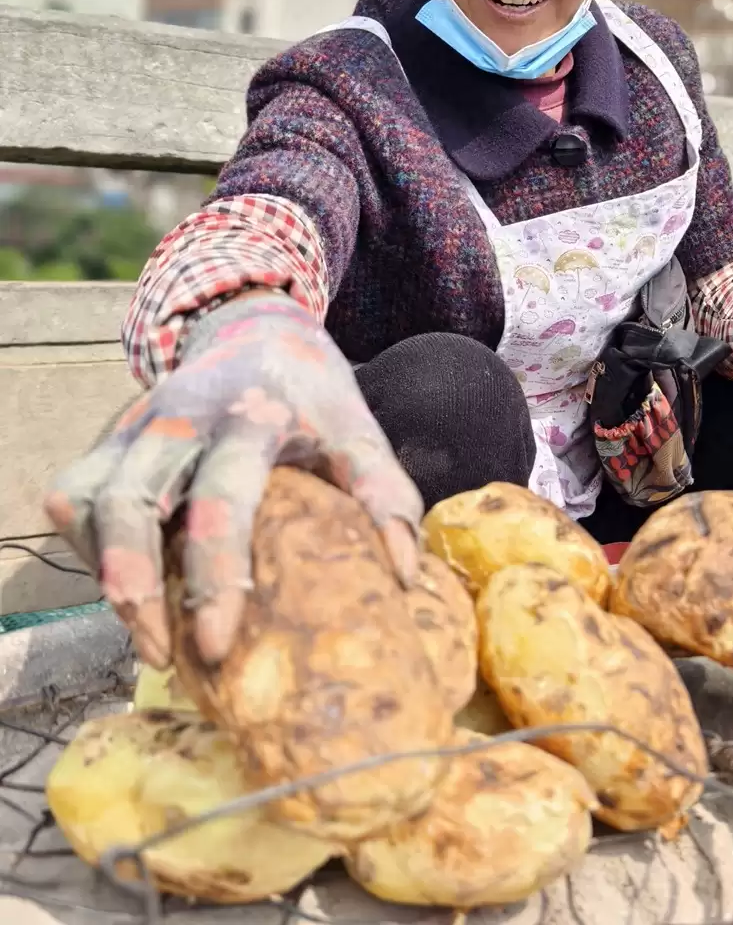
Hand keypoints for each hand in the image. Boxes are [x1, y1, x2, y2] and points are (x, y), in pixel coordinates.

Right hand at [43, 295, 421, 668]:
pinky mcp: (108, 440)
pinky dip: (91, 550)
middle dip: (136, 586)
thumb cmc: (311, 396)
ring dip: (109, 577)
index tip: (218, 642)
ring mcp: (135, 426)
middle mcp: (179, 416)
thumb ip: (385, 493)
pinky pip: (75, 500)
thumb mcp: (357, 430)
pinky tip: (130, 587)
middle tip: (164, 657)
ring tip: (150, 640)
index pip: (222, 498)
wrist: (257, 329)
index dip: (215, 573)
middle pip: (132, 501)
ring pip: (90, 502)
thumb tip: (403, 578)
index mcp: (250, 414)